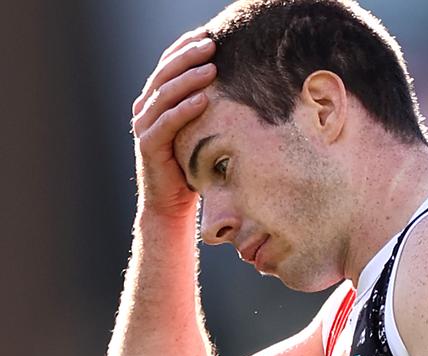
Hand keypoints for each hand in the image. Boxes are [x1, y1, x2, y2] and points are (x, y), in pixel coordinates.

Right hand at [131, 28, 216, 219]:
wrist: (171, 203)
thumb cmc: (190, 164)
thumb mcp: (199, 130)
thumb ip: (205, 106)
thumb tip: (236, 83)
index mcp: (155, 101)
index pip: (167, 65)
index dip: (185, 47)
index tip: (208, 33)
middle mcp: (145, 109)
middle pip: (164, 74)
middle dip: (188, 56)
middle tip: (212, 44)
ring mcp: (144, 127)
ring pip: (164, 95)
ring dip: (188, 79)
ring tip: (212, 67)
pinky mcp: (148, 146)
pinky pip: (166, 123)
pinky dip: (184, 110)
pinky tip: (203, 99)